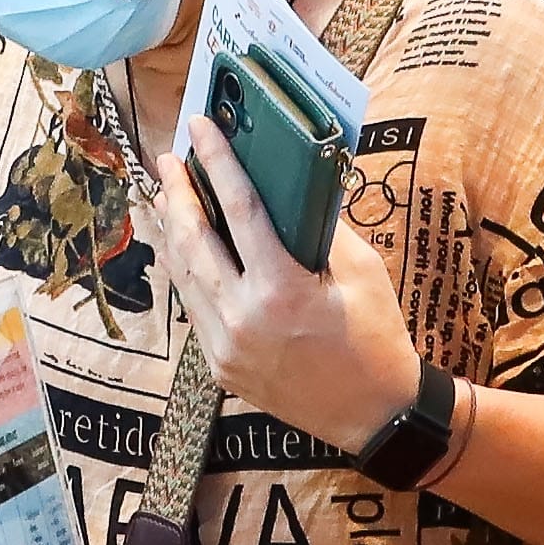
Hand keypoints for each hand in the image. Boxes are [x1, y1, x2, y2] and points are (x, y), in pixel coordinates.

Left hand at [140, 113, 422, 452]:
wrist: (374, 416)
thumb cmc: (376, 338)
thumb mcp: (361, 273)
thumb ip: (321, 229)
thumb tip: (292, 186)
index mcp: (281, 290)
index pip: (239, 210)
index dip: (218, 162)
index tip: (199, 128)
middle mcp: (242, 318)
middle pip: (195, 241)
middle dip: (178, 194)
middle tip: (169, 160)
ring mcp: (224, 347)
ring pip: (185, 276)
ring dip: (173, 232)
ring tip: (167, 196)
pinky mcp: (219, 367)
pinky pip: (195, 308)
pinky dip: (188, 272)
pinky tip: (186, 250)